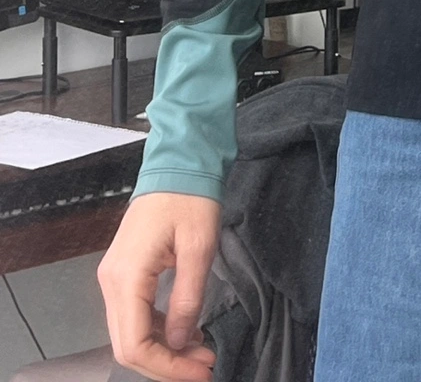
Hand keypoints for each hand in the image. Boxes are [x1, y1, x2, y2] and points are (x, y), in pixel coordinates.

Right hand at [97, 191, 220, 380]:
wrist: (178, 163)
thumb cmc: (189, 196)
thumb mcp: (198, 247)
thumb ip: (187, 297)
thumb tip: (179, 341)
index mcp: (126, 276)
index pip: (134, 343)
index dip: (166, 367)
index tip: (200, 371)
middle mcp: (112, 282)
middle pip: (128, 346)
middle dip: (166, 365)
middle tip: (204, 368)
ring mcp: (115, 278)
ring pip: (130, 334)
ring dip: (164, 351)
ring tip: (201, 354)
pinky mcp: (125, 274)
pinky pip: (136, 315)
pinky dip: (159, 331)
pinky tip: (187, 333)